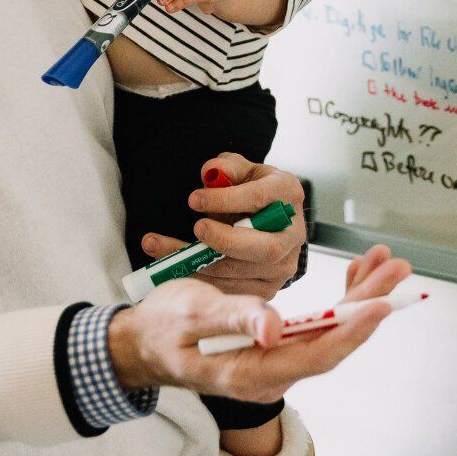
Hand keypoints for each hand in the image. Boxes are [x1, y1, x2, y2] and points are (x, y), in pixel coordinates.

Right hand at [107, 244, 412, 401]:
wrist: (141, 346)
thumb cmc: (163, 327)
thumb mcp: (191, 313)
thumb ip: (234, 319)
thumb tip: (274, 327)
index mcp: (252, 372)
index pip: (317, 354)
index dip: (353, 329)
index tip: (383, 304)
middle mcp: (271, 373)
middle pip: (333, 341)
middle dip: (368, 303)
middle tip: (397, 268)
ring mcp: (275, 363)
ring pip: (329, 333)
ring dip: (358, 298)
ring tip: (384, 263)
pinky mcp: (274, 349)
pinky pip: (316, 328)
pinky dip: (338, 301)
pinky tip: (353, 278)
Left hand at [138, 153, 305, 299]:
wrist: (268, 220)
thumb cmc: (251, 189)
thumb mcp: (241, 170)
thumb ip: (226, 167)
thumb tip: (210, 172)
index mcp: (288, 195)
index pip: (259, 199)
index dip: (225, 200)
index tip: (193, 199)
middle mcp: (293, 234)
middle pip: (264, 247)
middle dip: (225, 240)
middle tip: (196, 228)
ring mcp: (283, 265)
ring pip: (243, 272)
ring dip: (201, 263)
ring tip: (163, 249)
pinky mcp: (267, 287)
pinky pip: (232, 289)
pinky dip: (201, 279)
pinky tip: (176, 268)